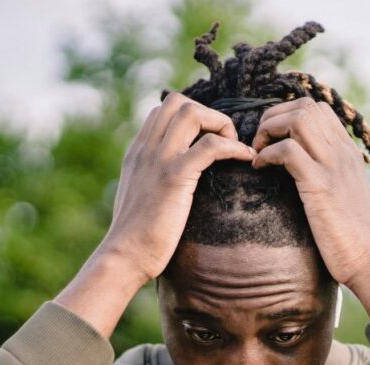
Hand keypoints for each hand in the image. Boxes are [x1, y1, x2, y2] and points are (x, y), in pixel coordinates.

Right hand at [100, 92, 256, 283]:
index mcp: (137, 152)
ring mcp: (158, 160)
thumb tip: (173, 183)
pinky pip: (210, 146)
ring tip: (234, 147)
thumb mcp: (140, 198)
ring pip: (192, 113)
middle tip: (223, 142)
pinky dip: (233, 147)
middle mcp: (145, 149)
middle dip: (207, 114)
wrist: (124, 257)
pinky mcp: (173, 177)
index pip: (162, 111)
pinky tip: (245, 159)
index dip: (192, 117)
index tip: (209, 141)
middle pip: (177, 102)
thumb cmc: (136, 238)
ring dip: (220, 124)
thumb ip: (152, 180)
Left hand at [251, 97, 369, 315]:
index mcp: (348, 152)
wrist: (367, 259)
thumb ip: (331, 175)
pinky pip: (288, 151)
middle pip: (305, 106)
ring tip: (259, 153)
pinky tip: (260, 169)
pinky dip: (267, 154)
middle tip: (260, 143)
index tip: (272, 139)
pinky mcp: (320, 185)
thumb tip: (306, 171)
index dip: (287, 115)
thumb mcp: (345, 195)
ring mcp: (332, 166)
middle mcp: (342, 152)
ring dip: (269, 130)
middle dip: (273, 117)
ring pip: (298, 119)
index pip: (317, 109)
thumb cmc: (352, 235)